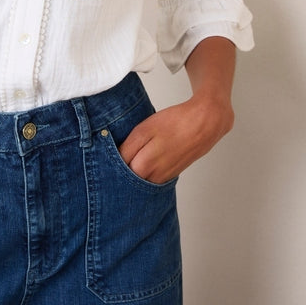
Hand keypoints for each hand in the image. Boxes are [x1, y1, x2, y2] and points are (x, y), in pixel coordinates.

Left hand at [118, 89, 233, 183]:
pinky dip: (142, 175)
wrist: (205, 124)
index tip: (100, 157)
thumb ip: (127, 147)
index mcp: (144, 163)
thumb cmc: (175, 122)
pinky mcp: (170, 176)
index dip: (107, 164)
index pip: (117, 171)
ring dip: (130, 175)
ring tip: (122, 163)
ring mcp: (163, 178)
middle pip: (127, 180)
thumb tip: (112, 159)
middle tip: (107, 163)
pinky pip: (151, 180)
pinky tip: (138, 166)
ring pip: (139, 182)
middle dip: (117, 172)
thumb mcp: (144, 129)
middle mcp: (153, 175)